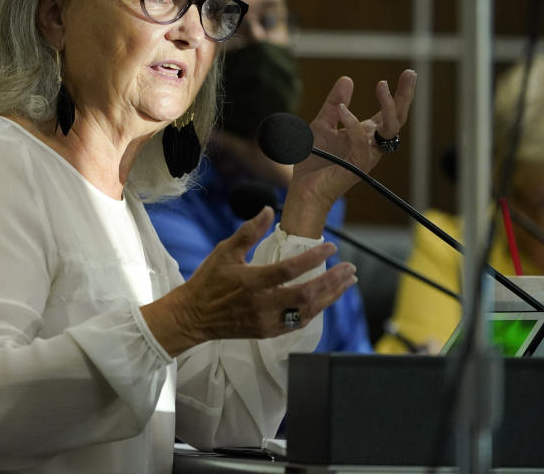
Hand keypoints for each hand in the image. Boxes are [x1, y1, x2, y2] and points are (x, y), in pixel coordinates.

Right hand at [141, 207, 356, 355]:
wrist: (193, 316)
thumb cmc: (208, 280)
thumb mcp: (225, 251)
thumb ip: (249, 231)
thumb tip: (268, 210)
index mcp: (252, 282)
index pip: (290, 269)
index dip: (314, 257)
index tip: (331, 246)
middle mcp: (262, 304)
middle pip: (307, 294)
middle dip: (332, 281)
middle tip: (350, 269)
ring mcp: (267, 321)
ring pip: (308, 311)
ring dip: (330, 296)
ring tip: (346, 283)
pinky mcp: (267, 332)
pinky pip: (298, 323)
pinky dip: (315, 310)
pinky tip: (325, 299)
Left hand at [280, 69, 415, 236]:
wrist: (303, 188)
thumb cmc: (314, 161)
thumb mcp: (322, 124)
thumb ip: (334, 104)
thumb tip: (347, 79)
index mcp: (365, 135)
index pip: (389, 113)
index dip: (399, 94)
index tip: (408, 73)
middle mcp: (371, 145)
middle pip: (398, 119)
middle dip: (405, 96)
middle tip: (410, 74)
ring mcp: (366, 156)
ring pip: (389, 130)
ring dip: (388, 106)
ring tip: (381, 85)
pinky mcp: (356, 166)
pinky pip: (362, 143)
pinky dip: (354, 125)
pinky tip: (344, 111)